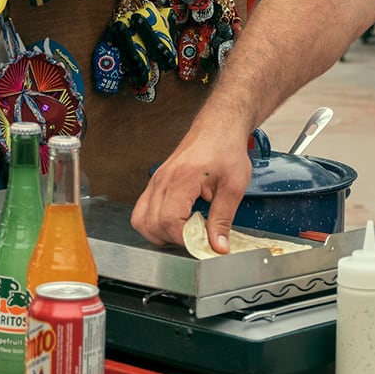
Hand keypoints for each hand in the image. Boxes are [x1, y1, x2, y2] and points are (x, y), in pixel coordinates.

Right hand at [130, 119, 253, 252]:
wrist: (218, 128)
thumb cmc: (226, 149)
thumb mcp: (234, 186)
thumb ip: (223, 218)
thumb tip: (218, 246)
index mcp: (182, 179)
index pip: (170, 221)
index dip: (184, 239)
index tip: (202, 244)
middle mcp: (163, 180)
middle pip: (151, 224)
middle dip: (173, 239)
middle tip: (195, 238)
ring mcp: (156, 181)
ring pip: (141, 220)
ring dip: (159, 234)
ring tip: (184, 232)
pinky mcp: (156, 183)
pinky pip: (143, 210)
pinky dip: (155, 223)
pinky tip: (176, 222)